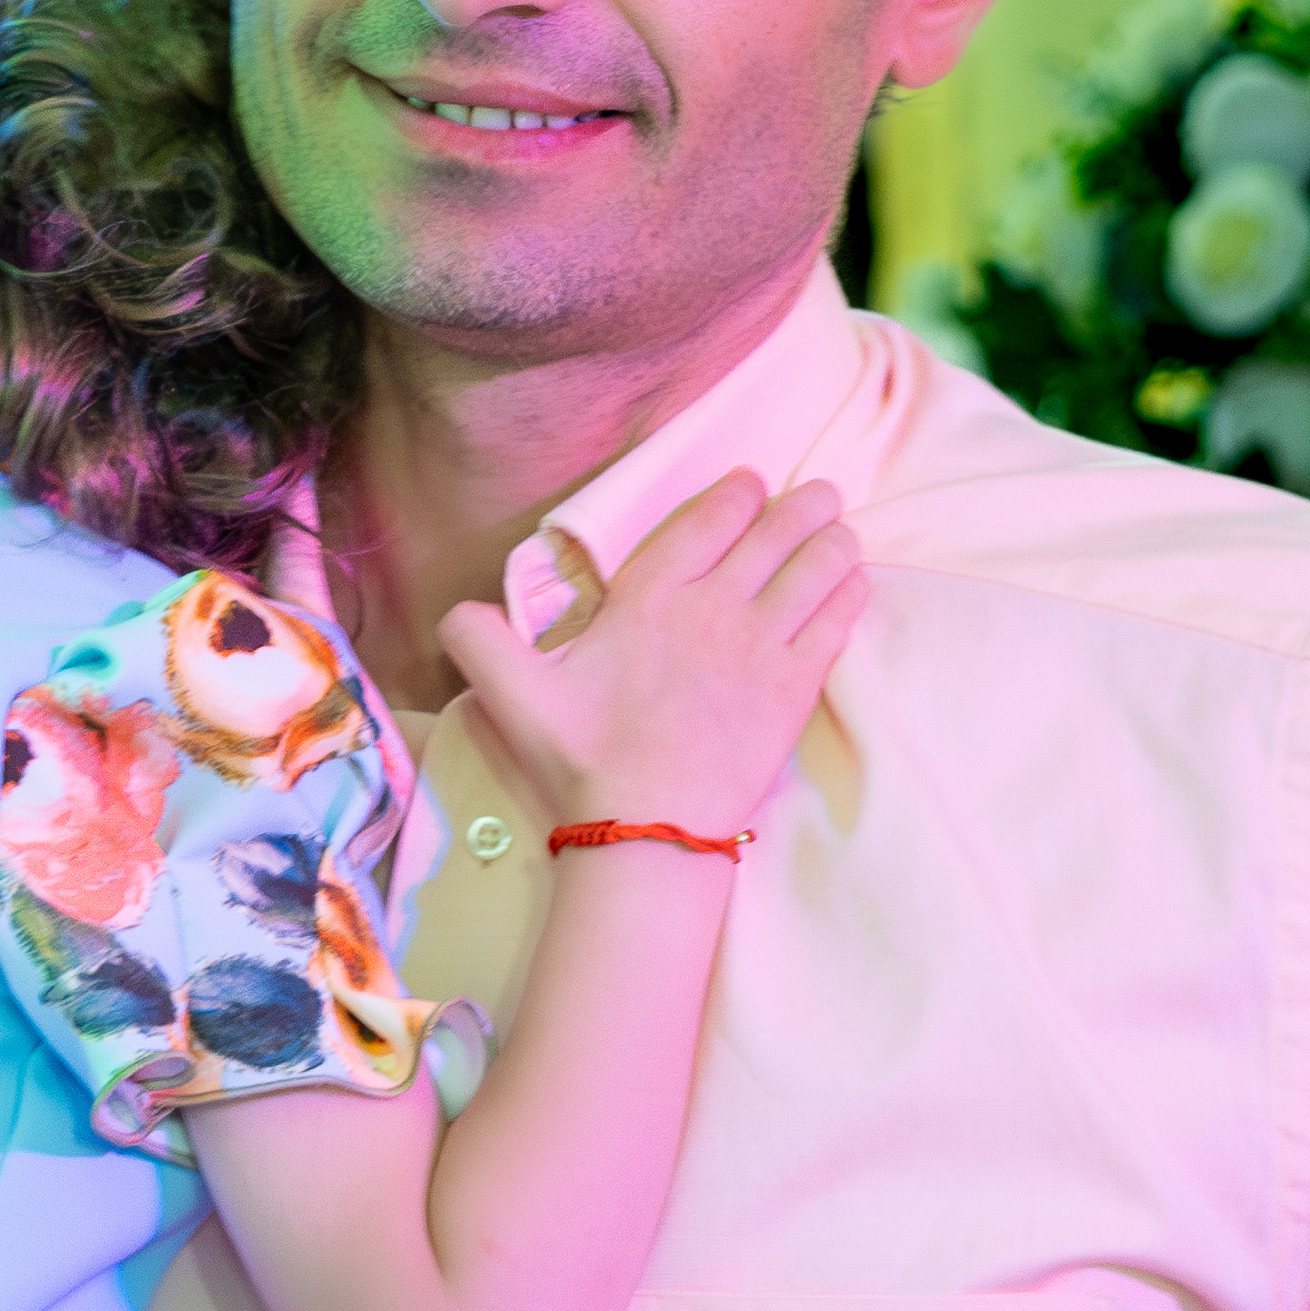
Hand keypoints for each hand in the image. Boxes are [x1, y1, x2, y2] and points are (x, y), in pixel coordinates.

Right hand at [438, 472, 863, 834]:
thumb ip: (478, 640)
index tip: (752, 484)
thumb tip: (456, 613)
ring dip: (831, 540)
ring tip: (840, 528)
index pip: (705, 522)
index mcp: (648, 597)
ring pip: (813, 569)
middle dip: (800, 506)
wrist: (648, 826)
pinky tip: (853, 583)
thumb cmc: (583, 760)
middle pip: (772, 534)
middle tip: (819, 494)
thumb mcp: (511, 694)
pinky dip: (848, 593)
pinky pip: (834, 623)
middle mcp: (711, 607)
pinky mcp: (794, 688)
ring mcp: (760, 645)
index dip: (735, 495)